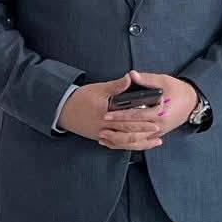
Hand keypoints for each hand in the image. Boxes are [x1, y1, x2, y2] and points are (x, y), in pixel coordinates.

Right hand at [57, 72, 194, 150]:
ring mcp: (101, 134)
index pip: (127, 119)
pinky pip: (117, 144)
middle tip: (158, 129)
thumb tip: (130, 77)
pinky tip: (138, 143)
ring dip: (140, 142)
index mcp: (105, 113)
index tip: (155, 119)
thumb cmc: (81, 98)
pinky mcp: (100, 137)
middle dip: (144, 132)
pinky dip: (128, 145)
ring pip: (123, 142)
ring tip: (154, 141)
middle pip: (127, 132)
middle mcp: (104, 127)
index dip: (142, 121)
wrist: (62, 110)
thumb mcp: (98, 89)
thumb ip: (116, 86)